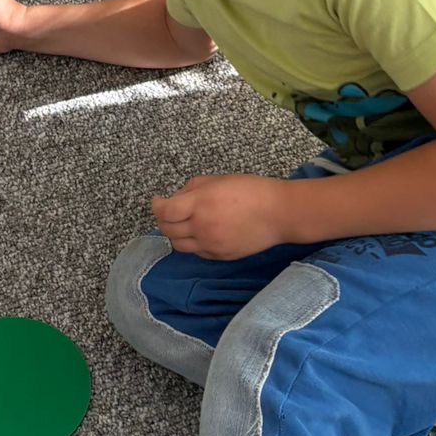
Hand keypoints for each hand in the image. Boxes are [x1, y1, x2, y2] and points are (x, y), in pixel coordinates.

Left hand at [150, 174, 290, 260]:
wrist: (279, 213)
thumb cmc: (251, 190)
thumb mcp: (218, 179)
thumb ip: (192, 188)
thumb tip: (176, 199)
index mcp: (201, 203)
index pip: (165, 212)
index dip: (156, 206)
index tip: (157, 200)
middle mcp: (202, 227)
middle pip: (168, 230)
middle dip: (163, 220)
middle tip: (168, 212)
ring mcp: (211, 245)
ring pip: (179, 245)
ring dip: (175, 234)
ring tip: (182, 224)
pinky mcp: (220, 256)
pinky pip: (196, 252)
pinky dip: (192, 243)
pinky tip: (200, 232)